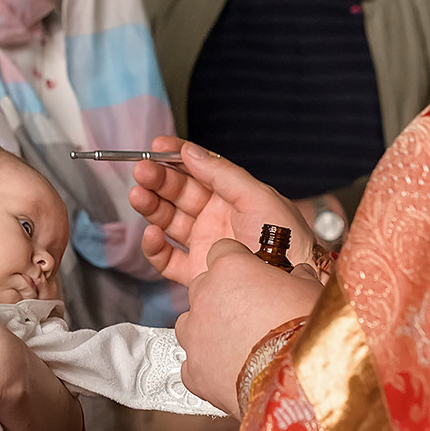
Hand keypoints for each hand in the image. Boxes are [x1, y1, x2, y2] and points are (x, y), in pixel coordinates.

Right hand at [129, 138, 311, 286]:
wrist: (290, 284)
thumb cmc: (286, 240)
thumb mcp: (258, 197)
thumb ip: (222, 173)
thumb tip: (191, 152)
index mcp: (232, 196)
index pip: (198, 171)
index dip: (177, 157)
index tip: (157, 145)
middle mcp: (216, 218)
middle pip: (178, 194)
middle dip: (158, 179)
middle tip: (142, 171)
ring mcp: (204, 244)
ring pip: (168, 221)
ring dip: (151, 206)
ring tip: (139, 195)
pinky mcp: (195, 272)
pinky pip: (166, 258)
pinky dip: (154, 246)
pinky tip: (152, 233)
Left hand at [176, 239, 322, 413]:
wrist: (297, 382)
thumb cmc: (306, 331)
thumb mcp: (310, 290)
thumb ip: (296, 277)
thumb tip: (299, 275)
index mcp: (231, 268)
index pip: (223, 250)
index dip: (239, 260)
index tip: (250, 271)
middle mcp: (204, 296)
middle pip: (203, 285)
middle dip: (222, 294)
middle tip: (250, 309)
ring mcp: (194, 334)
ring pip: (190, 321)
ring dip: (209, 327)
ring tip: (237, 340)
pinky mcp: (193, 370)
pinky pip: (193, 360)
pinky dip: (207, 363)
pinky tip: (231, 367)